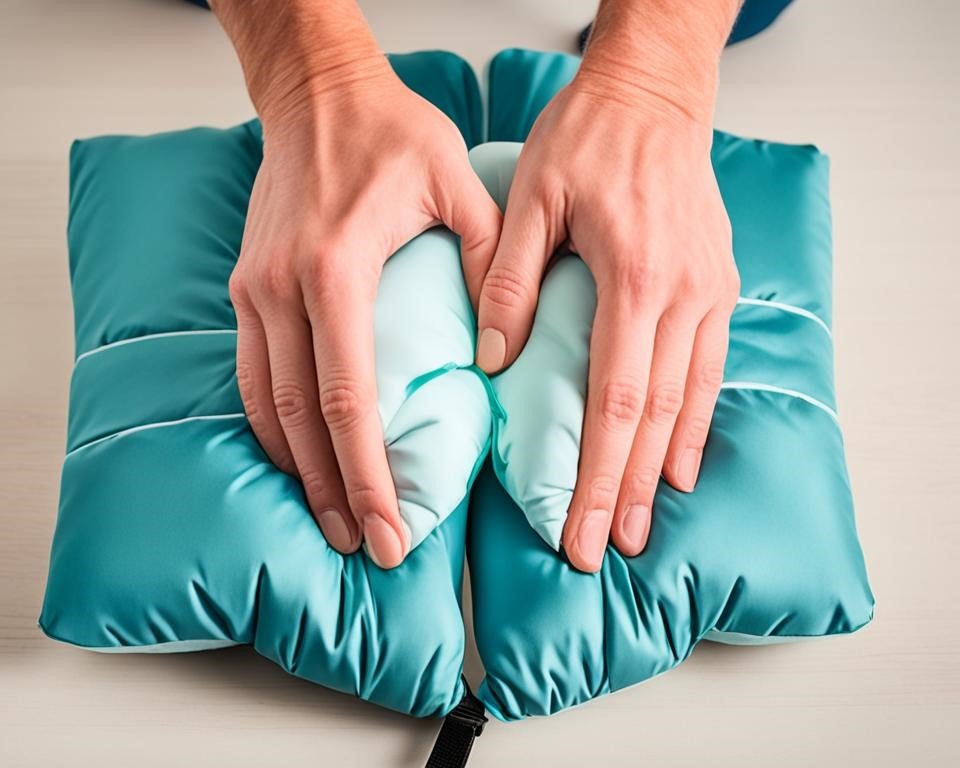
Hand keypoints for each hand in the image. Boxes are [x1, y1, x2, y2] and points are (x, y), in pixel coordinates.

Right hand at [227, 54, 499, 566]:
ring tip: (334, 523)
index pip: (347, 397)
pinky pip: (249, 377)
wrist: (317, 94)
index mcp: (336, 270)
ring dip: (299, 472)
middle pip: (301, 418)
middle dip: (335, 492)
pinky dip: (271, 430)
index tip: (389, 526)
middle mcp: (282, 289)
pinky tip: (298, 463)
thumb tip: (499, 348)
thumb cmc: (390, 133)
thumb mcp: (457, 184)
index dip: (367, 472)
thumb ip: (488, 261)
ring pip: (266, 406)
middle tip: (368, 548)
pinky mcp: (247, 289)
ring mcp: (255, 291)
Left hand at [471, 10, 738, 571]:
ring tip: (641, 528)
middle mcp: (681, 295)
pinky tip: (678, 465)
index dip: (596, 474)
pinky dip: (694, 424)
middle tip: (603, 552)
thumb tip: (493, 361)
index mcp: (631, 277)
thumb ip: (510, 280)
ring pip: (687, 401)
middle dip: (625, 492)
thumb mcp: (532, 196)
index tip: (578, 529)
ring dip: (661, 471)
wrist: (653, 95)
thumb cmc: (587, 139)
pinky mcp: (717, 285)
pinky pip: (711, 369)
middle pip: (652, 416)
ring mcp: (707, 292)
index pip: (613, 400)